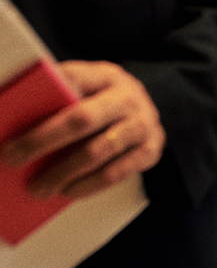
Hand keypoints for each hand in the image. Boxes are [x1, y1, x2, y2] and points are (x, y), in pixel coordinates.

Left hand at [0, 61, 164, 199]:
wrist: (146, 112)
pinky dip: (90, 185)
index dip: (41, 97)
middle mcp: (129, 98)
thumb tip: (10, 116)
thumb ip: (60, 95)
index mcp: (106, 75)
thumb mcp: (86, 88)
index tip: (10, 124)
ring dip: (64, 172)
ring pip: (98, 151)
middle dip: (43, 141)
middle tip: (12, 159)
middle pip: (83, 119)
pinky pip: (118, 173)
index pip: (71, 80)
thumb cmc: (102, 103)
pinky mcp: (151, 150)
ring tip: (38, 188)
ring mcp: (143, 124)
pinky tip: (69, 192)